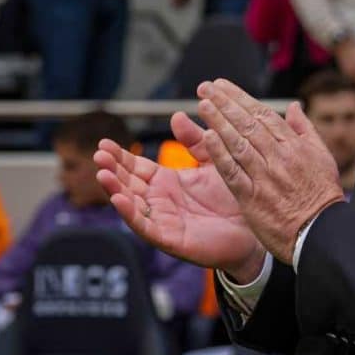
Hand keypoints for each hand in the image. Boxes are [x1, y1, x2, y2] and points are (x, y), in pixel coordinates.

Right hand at [95, 111, 265, 281]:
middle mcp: (160, 201)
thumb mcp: (212, 162)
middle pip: (128, 184)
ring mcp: (164, 221)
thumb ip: (195, 141)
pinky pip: (147, 227)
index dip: (120, 157)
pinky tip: (119, 200)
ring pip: (132, 206)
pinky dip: (131, 215)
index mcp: (167, 182)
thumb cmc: (234, 195)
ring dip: (115, 190)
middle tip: (98, 154)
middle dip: (112, 170)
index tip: (103, 143)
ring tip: (103, 174)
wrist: (256, 225)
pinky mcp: (172, 239)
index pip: (136, 167)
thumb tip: (177, 115)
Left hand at [196, 79, 344, 264]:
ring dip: (219, 121)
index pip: (263, 114)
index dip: (241, 98)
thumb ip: (305, 129)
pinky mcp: (253, 196)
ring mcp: (265, 175)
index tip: (224, 86)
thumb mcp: (322, 156)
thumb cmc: (322, 195)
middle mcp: (279, 156)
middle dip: (225, 103)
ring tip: (203, 105)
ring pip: (238, 142)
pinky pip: (233, 171)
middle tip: (206, 87)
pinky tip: (207, 138)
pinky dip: (220, 153)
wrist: (320, 231)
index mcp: (294, 145)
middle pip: (248, 123)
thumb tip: (294, 106)